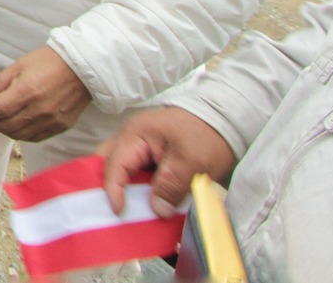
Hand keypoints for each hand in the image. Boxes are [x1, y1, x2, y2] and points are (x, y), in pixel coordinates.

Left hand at [0, 45, 91, 141]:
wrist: (83, 66)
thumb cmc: (50, 61)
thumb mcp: (20, 65)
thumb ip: (0, 81)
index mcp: (26, 92)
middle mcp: (38, 110)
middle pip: (5, 125)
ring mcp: (51, 121)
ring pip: (19, 135)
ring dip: (2, 129)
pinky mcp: (61, 126)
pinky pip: (35, 137)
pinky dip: (20, 134)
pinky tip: (14, 126)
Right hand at [98, 106, 236, 217]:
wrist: (224, 120)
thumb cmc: (206, 135)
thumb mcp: (192, 161)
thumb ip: (171, 184)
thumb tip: (157, 210)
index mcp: (135, 134)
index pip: (115, 164)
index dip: (113, 189)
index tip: (119, 212)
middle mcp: (130, 138)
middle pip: (108, 163)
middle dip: (108, 186)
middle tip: (116, 210)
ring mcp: (138, 145)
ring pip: (120, 169)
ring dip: (125, 189)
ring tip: (131, 211)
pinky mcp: (149, 154)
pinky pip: (135, 172)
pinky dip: (138, 188)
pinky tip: (146, 203)